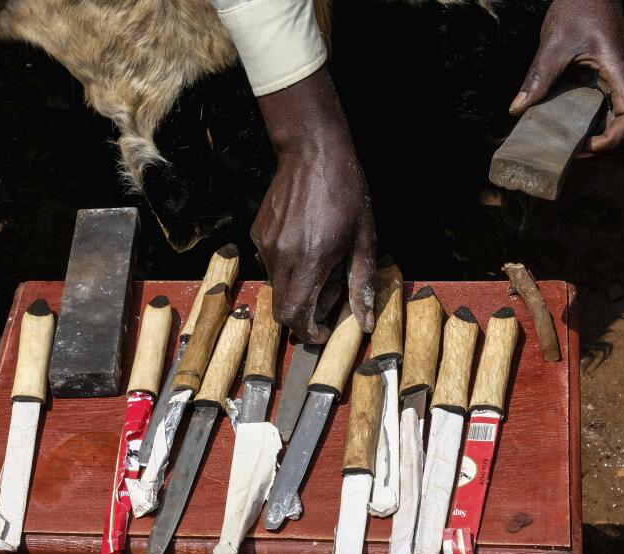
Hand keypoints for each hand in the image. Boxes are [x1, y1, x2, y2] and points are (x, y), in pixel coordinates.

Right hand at [253, 67, 375, 342]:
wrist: (313, 152)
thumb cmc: (346, 192)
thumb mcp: (365, 239)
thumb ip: (361, 283)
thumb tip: (363, 322)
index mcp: (311, 260)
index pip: (295, 317)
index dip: (309, 332)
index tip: (323, 330)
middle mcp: (282, 256)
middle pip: (281, 309)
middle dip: (304, 315)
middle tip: (327, 299)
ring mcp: (266, 245)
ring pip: (277, 288)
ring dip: (297, 289)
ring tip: (321, 264)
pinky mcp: (258, 233)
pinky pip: (271, 265)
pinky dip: (288, 268)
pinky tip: (306, 245)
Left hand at [510, 0, 623, 154]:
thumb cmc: (578, 8)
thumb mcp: (554, 44)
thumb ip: (539, 77)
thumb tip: (517, 109)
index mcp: (620, 72)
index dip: (612, 141)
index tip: (583, 146)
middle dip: (609, 148)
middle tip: (576, 152)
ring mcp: (621, 83)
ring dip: (605, 140)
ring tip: (574, 145)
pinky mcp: (612, 82)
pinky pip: (612, 112)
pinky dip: (598, 127)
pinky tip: (572, 127)